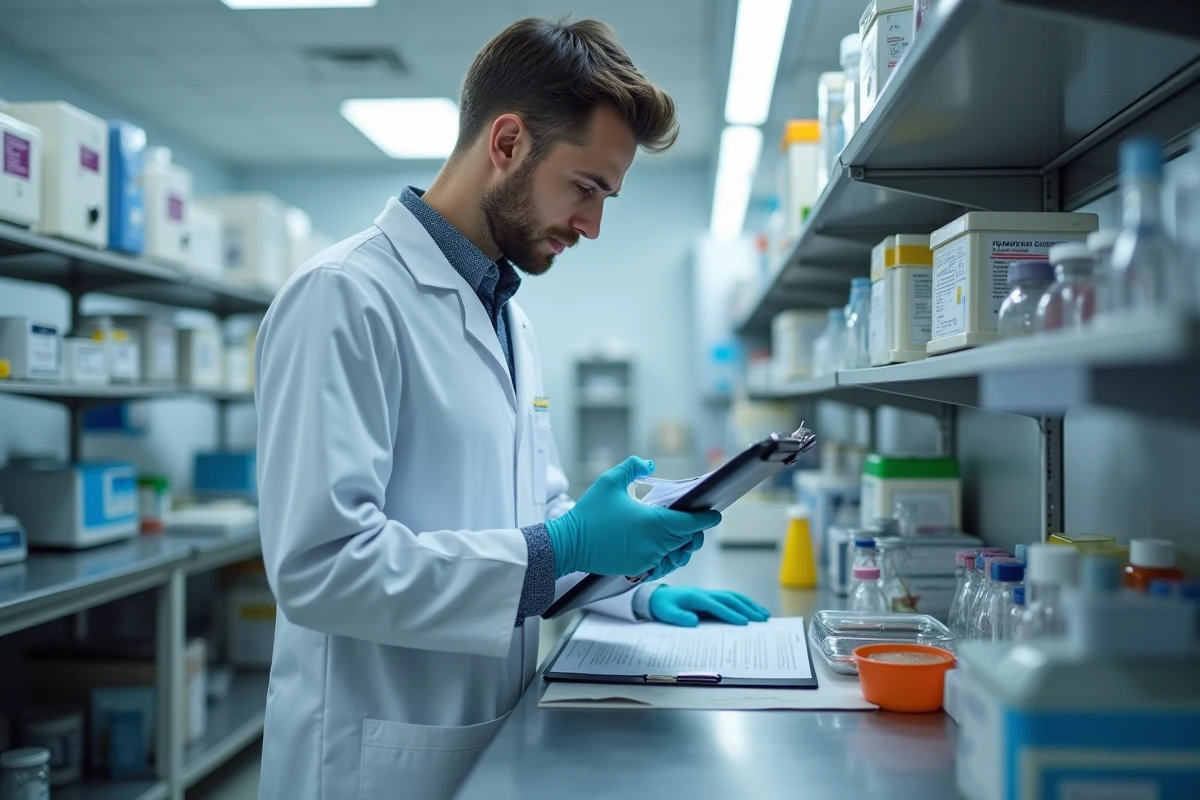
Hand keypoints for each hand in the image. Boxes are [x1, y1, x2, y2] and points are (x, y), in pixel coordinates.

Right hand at [546, 457, 719, 578]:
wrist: (568, 545)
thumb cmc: (589, 514)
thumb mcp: (610, 481)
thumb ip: (633, 467)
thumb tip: (650, 464)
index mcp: (653, 523)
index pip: (691, 524)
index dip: (707, 519)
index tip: (716, 514)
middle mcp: (654, 545)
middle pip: (687, 540)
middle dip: (695, 531)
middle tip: (697, 520)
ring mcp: (647, 560)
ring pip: (677, 555)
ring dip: (682, 545)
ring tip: (682, 534)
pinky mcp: (637, 570)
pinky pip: (662, 564)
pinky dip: (667, 556)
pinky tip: (664, 546)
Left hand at [648, 586, 769, 627]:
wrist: (658, 596)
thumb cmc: (662, 606)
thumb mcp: (666, 613)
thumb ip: (679, 617)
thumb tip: (694, 622)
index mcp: (695, 597)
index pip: (716, 606)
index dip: (730, 614)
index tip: (744, 622)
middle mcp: (705, 593)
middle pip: (730, 599)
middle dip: (747, 609)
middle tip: (762, 619)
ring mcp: (709, 594)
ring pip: (733, 597)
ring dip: (750, 604)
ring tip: (764, 615)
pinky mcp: (711, 597)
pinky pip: (730, 599)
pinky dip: (743, 603)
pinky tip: (752, 610)